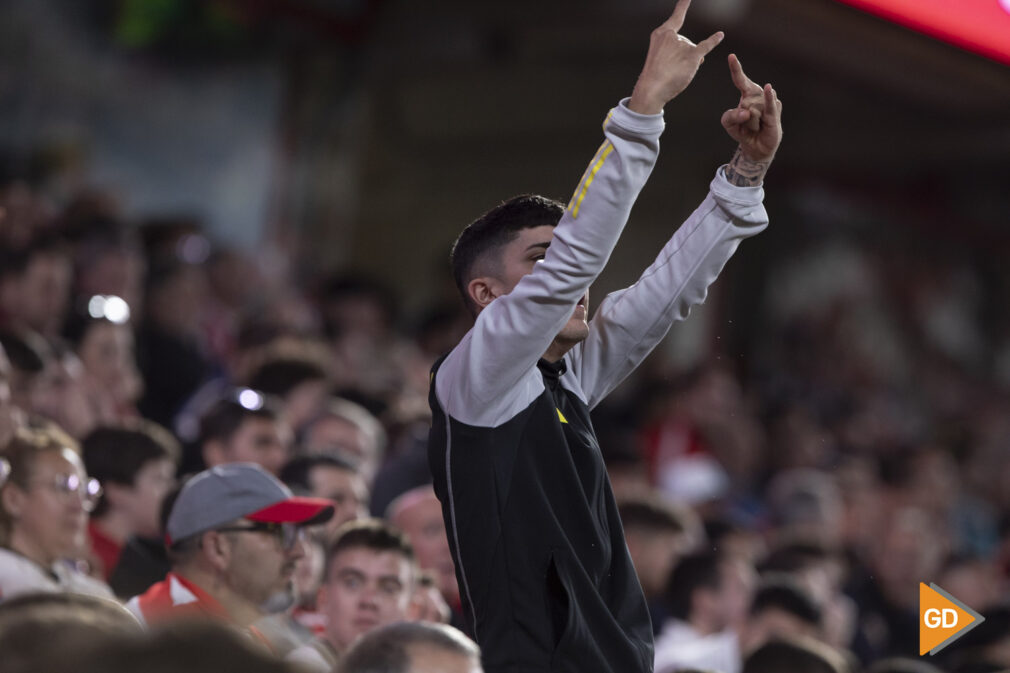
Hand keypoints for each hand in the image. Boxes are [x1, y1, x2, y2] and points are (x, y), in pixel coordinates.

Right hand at [629, 0, 723, 114]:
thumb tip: (700, 55)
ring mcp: (682, 44)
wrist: (652, 89)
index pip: (676, 17)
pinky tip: (720, 35)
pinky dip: (714, 41)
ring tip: (674, 73)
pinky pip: (706, 46)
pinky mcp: (692, 55)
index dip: (683, 5)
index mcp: (661, 34)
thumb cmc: (655, 75)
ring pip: (693, 53)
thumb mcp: (662, 58)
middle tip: (668, 70)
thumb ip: (680, 52)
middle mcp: (672, 35)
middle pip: (686, 44)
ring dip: (687, 64)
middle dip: (682, 58)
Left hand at [720, 53, 781, 162]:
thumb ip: (730, 117)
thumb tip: (746, 112)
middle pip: (744, 105)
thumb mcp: (728, 124)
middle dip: (742, 120)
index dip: (735, 68)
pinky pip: (768, 105)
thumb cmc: (743, 131)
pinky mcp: (774, 112)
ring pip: (752, 113)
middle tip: (749, 125)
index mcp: (747, 94)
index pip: (740, 80)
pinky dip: (768, 98)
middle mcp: (758, 95)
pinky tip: (768, 88)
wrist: (756, 147)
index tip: (731, 56)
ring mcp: (768, 102)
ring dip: (751, 124)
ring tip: (757, 126)